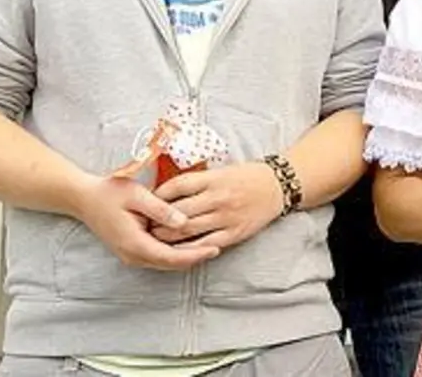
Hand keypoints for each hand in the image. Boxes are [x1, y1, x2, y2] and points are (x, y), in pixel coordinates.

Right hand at [71, 174, 219, 270]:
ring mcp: (131, 255)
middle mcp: (133, 255)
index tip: (215, 249)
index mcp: (134, 243)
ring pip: (164, 263)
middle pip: (170, 264)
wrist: (84, 199)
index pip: (171, 257)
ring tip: (209, 246)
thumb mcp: (137, 195)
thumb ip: (160, 209)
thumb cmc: (110, 193)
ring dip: (185, 257)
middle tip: (218, 248)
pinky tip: (189, 243)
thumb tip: (183, 223)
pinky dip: (175, 253)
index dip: (195, 255)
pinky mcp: (132, 250)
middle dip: (194, 258)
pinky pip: (157, 257)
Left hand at [148, 162, 284, 252]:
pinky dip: (188, 249)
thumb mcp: (222, 170)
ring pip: (188, 230)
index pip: (177, 186)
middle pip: (179, 211)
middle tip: (144, 224)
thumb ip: (198, 181)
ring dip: (168, 236)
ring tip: (155, 237)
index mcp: (214, 178)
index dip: (159, 194)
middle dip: (158, 220)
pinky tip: (176, 249)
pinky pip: (205, 244)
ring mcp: (226, 217)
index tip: (147, 200)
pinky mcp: (234, 233)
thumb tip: (168, 190)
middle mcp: (219, 197)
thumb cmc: (247, 176)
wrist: (277, 186)